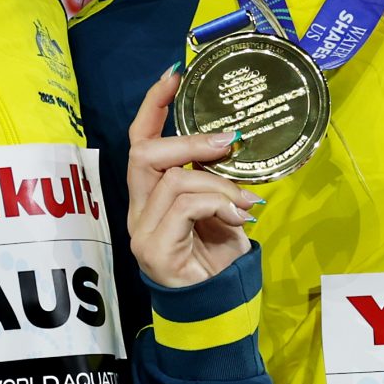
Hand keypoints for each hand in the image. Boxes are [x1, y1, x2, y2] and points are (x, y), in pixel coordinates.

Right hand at [126, 65, 256, 287]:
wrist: (218, 309)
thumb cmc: (219, 260)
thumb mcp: (221, 209)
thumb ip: (213, 179)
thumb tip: (229, 143)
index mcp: (151, 197)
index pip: (140, 142)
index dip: (153, 106)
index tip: (173, 75)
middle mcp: (138, 211)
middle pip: (145, 153)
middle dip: (190, 141)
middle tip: (230, 142)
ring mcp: (142, 230)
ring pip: (175, 179)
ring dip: (218, 184)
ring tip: (245, 204)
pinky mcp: (154, 248)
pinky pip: (185, 205)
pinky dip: (218, 204)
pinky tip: (237, 219)